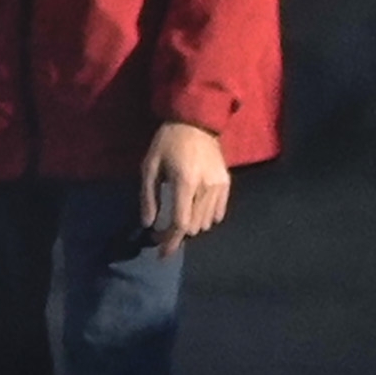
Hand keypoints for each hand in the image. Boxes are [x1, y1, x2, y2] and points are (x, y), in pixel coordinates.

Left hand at [141, 120, 230, 247]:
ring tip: (177, 218)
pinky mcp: (227, 183)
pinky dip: (206, 218)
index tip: (161, 253)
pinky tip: (194, 214)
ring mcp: (220, 186)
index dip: (171, 241)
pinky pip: (219, 213)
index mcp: (186, 182)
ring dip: (191, 225)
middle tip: (163, 233)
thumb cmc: (167, 142)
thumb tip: (149, 224)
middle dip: (178, 234)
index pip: (181, 222)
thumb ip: (148, 197)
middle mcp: (207, 187)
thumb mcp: (149, 166)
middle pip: (194, 226)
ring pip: (207, 222)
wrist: (196, 121)